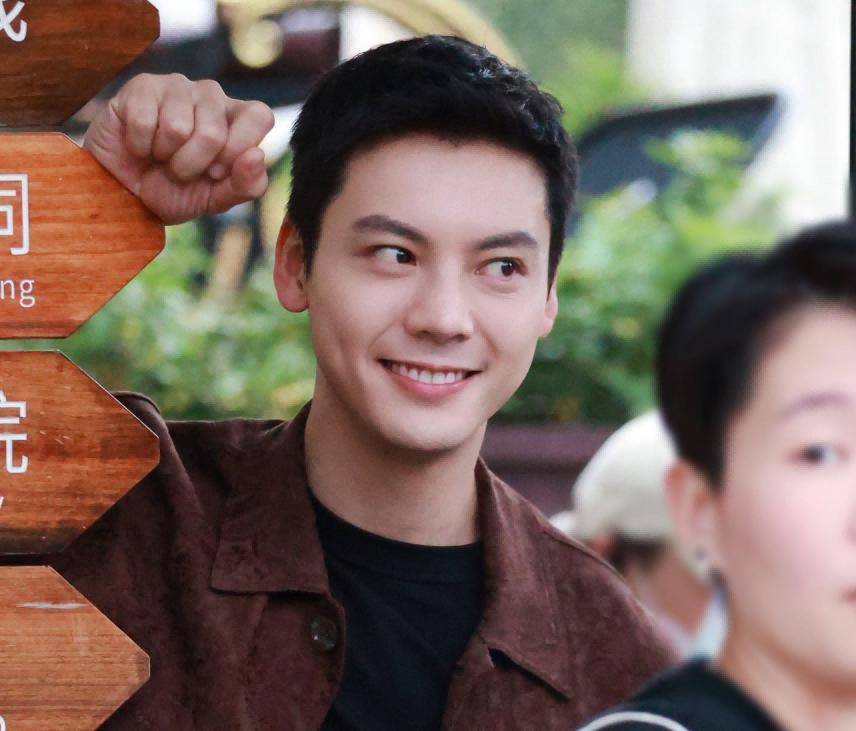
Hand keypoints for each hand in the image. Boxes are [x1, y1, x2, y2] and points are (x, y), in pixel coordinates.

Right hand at [84, 73, 274, 224]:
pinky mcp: (143, 86)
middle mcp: (212, 95)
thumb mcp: (216, 199)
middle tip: (179, 169)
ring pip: (178, 127)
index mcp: (238, 118)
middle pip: (214, 132)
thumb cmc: (175, 191)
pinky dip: (139, 146)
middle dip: (192, 165)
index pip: (260, 116)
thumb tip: (257, 154)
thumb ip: (246, 185)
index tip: (216, 173)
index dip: (238, 149)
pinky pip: (144, 121)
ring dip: (165, 156)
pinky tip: (138, 145)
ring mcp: (178, 86)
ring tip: (159, 155)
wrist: (124, 192)